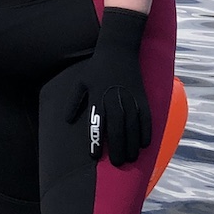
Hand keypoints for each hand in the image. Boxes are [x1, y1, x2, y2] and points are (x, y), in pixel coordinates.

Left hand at [63, 7, 152, 167]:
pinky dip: (146, 132)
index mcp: (97, 98)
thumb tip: (67, 121)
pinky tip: (145, 144)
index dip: (95, 141)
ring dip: (132, 145)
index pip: (96, 125)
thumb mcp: (80, 83)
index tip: (94, 155)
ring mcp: (130, 99)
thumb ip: (74, 102)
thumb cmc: (96, 67)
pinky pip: (146, 118)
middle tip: (118, 163)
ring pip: (132, 127)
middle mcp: (114, 100)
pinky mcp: (142, 96)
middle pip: (117, 130)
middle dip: (117, 149)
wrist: (118, 49)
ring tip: (131, 158)